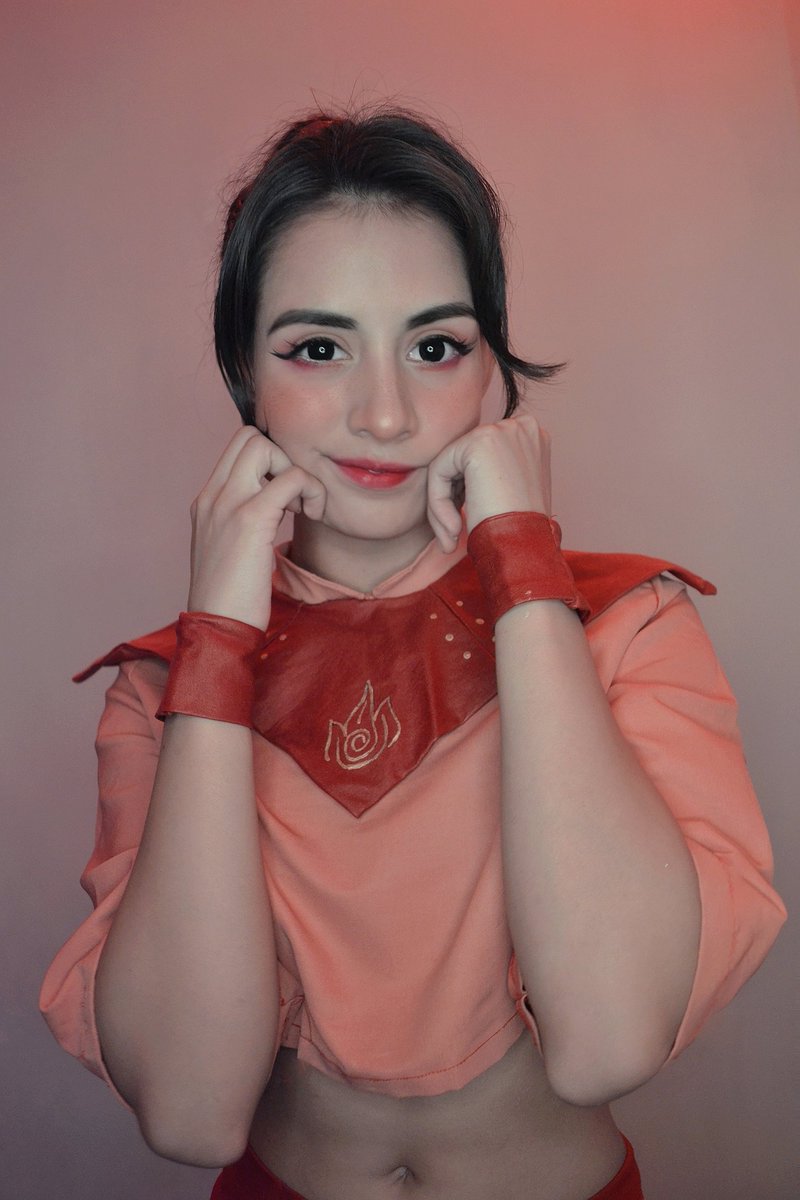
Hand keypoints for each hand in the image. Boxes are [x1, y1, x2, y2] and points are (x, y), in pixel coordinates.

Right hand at [188, 426, 325, 628]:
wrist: (217, 628)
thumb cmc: (230, 598)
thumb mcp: (229, 548)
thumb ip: (242, 520)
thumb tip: (274, 504)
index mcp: (206, 500)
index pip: (237, 448)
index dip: (269, 460)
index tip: (283, 496)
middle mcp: (212, 495)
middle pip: (249, 436)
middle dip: (282, 458)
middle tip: (294, 498)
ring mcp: (227, 504)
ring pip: (266, 446)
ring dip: (296, 471)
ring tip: (302, 508)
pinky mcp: (250, 519)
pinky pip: (291, 477)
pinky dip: (310, 489)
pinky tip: (312, 515)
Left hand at [426, 398, 551, 552]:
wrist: (527, 547)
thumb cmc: (522, 530)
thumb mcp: (513, 492)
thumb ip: (490, 473)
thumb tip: (456, 474)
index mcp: (531, 438)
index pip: (481, 459)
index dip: (466, 491)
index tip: (463, 523)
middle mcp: (520, 426)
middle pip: (464, 459)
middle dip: (451, 497)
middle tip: (451, 535)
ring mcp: (501, 430)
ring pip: (448, 465)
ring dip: (442, 505)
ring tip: (451, 536)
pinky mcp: (478, 442)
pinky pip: (439, 470)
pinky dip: (438, 502)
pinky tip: (453, 528)